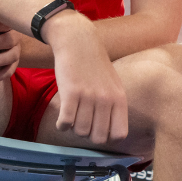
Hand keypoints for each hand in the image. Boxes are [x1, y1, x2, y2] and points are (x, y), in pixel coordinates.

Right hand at [43, 12, 127, 144]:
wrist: (78, 42)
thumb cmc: (95, 66)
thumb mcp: (114, 85)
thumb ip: (114, 107)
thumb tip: (111, 134)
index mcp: (119, 99)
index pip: (119, 135)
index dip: (107, 137)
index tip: (99, 130)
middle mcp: (106, 99)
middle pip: (98, 138)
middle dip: (89, 135)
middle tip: (83, 123)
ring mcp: (88, 96)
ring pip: (80, 131)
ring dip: (74, 128)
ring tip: (73, 116)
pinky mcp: (70, 92)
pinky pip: (65, 123)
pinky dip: (62, 125)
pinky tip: (62, 118)